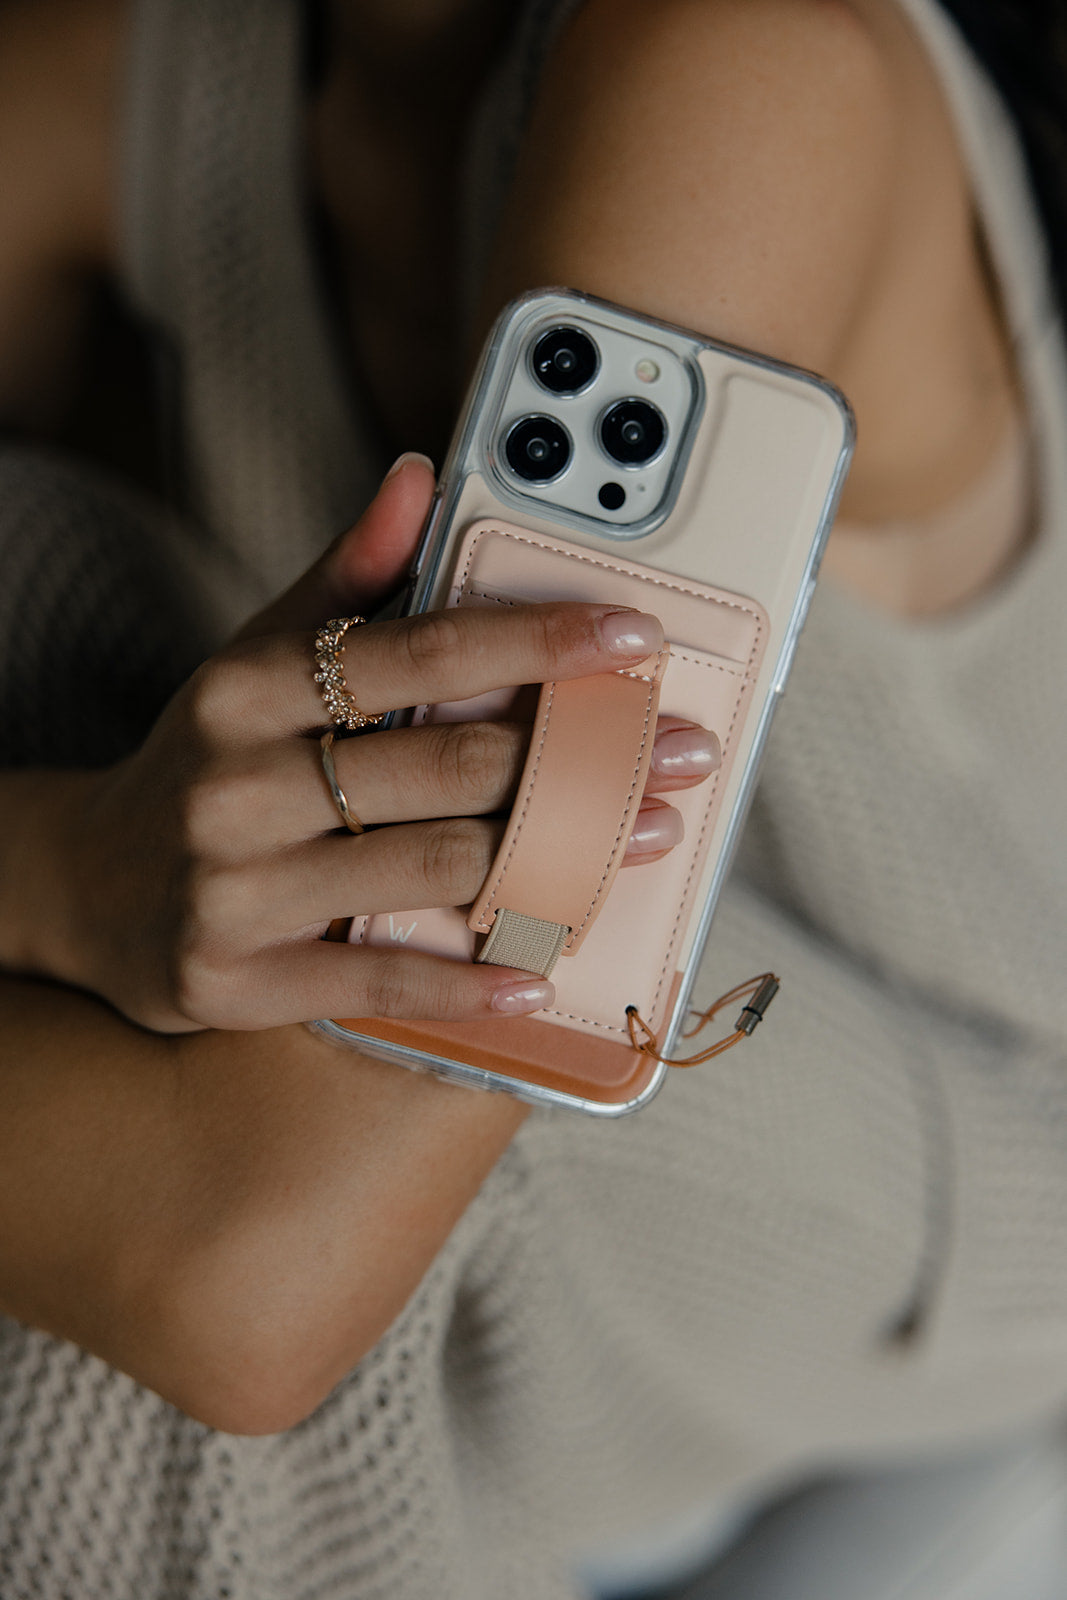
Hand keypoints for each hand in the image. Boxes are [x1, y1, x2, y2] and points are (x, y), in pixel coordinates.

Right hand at [50, 457, 719, 1031]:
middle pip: (448, 767)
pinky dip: (469, 985)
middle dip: (584, 760)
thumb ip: (344, 576)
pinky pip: (378, 982)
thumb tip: (419, 475)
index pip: (415, 653)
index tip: (635, 637)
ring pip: (435, 870)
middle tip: (685, 752)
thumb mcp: (255, 659)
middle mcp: (237, 786)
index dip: (534, 642)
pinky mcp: (238, 982)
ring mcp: (234, 891)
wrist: (84, 883)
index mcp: (247, 690)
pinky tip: (542, 978)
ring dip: (561, 859)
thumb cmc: (206, 760)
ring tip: (651, 838)